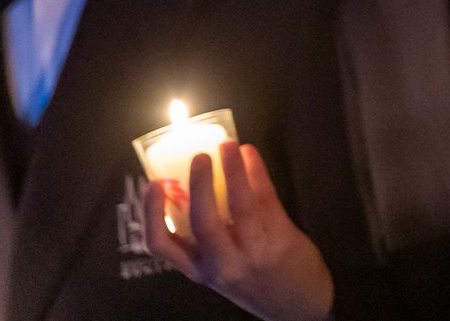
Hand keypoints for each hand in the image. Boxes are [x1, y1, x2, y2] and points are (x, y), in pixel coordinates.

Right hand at [140, 141, 333, 320]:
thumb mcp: (220, 268)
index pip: (162, 246)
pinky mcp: (281, 239)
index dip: (151, 213)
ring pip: (240, 204)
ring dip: (233, 169)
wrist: (298, 306)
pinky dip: (257, 172)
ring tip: (228, 145)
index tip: (151, 185)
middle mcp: (222, 264)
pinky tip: (251, 156)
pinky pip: (266, 198)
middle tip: (198, 156)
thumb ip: (206, 239)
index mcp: (200, 270)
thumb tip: (194, 184)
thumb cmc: (253, 279)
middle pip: (202, 222)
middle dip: (197, 185)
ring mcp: (253, 252)